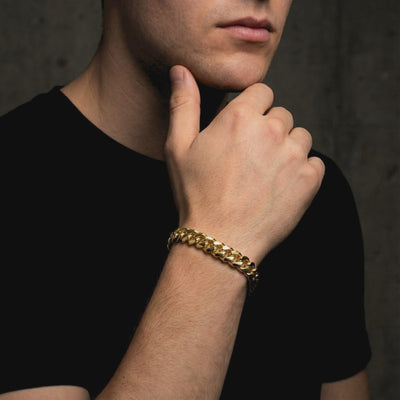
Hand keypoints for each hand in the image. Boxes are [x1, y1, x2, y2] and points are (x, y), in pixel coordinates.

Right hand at [165, 65, 324, 262]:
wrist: (219, 240)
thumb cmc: (196, 195)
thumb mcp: (178, 147)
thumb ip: (183, 104)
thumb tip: (181, 70)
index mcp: (240, 117)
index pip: (261, 92)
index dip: (252, 109)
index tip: (243, 130)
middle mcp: (271, 129)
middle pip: (281, 114)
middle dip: (268, 129)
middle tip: (250, 158)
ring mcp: (294, 154)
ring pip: (300, 136)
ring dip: (287, 148)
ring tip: (265, 174)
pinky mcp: (310, 179)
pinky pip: (314, 162)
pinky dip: (302, 171)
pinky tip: (280, 187)